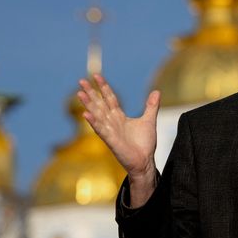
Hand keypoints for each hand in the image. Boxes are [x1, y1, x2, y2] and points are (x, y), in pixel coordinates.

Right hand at [78, 74, 160, 206]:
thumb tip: (156, 91)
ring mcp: (110, 130)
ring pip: (97, 114)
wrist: (145, 161)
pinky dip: (93, 122)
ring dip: (88, 104)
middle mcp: (112, 122)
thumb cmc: (144, 143)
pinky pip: (100, 129)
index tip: (97, 75)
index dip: (103, 87)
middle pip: (99, 103)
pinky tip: (85, 114)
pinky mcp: (110, 140)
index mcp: (119, 116)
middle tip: (81, 80)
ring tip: (80, 93)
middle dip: (91, 92)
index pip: (109, 98)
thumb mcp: (149, 120)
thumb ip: (151, 106)